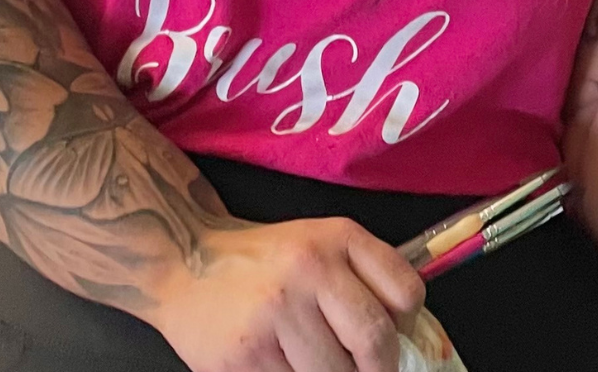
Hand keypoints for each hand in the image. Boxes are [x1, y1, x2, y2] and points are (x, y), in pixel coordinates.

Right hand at [149, 217, 445, 371]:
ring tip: (321, 366)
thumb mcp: (319, 244)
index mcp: (336, 238)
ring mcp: (275, 314)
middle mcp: (309, 269)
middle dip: (379, 371)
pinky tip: (286, 367)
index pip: (405, 292)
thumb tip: (412, 338)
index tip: (395, 340)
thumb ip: (363, 278)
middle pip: (375, 342)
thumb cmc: (264, 260)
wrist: (185, 260)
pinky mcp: (245, 357)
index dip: (408, 326)